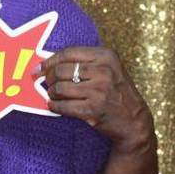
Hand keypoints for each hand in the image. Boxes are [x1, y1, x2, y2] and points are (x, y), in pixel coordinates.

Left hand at [36, 47, 154, 155]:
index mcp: (106, 56)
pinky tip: (54, 106)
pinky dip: (55, 106)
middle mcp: (103, 71)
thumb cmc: (116, 92)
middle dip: (49, 78)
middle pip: (61, 70)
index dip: (50, 60)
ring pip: (60, 88)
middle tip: (47, 83)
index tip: (39, 66)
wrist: (134, 121)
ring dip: (52, 93)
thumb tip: (50, 61)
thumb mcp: (108, 68)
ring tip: (53, 95)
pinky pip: (64, 106)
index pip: (69, 53)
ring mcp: (99, 90)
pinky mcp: (93, 109)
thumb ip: (85, 62)